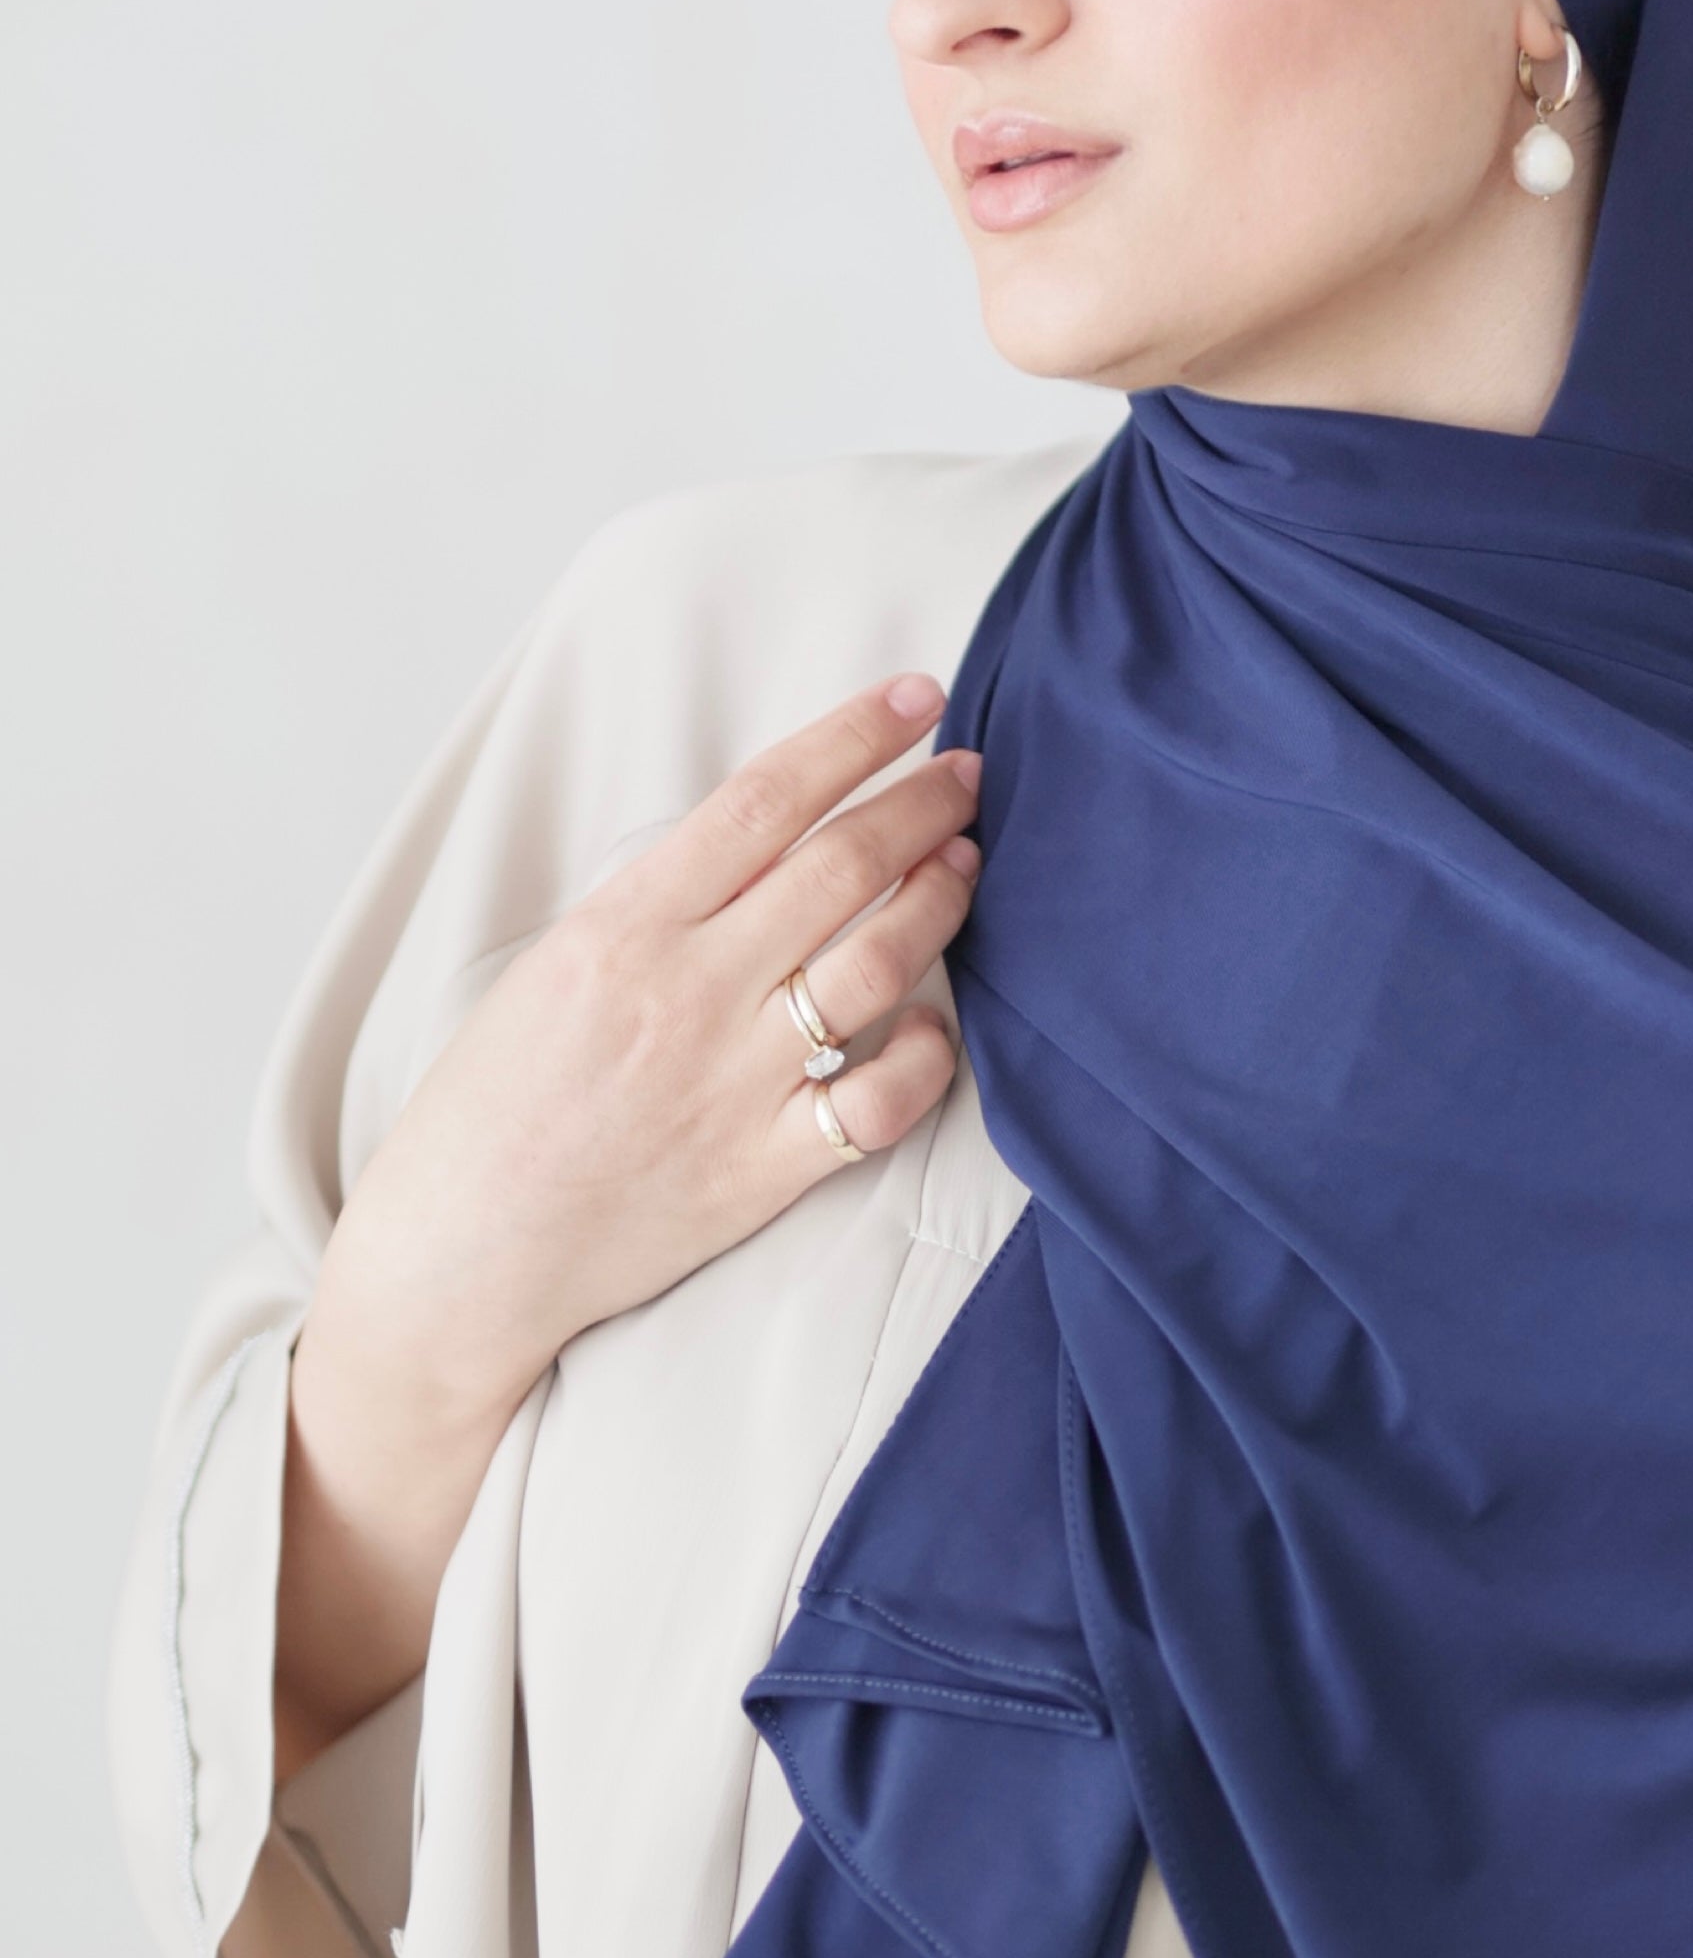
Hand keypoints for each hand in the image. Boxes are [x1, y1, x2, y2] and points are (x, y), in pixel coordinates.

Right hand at [277, 672, 982, 1769]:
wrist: (460, 1258)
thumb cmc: (491, 1111)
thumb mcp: (549, 972)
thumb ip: (654, 913)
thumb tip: (759, 855)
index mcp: (622, 927)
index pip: (764, 801)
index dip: (854, 738)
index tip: (915, 699)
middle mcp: (688, 993)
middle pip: (839, 866)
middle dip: (920, 803)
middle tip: (968, 773)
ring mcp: (735, 1083)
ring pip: (876, 963)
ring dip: (937, 902)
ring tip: (966, 862)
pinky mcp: (766, 1171)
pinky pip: (881, 1100)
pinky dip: (925, 1052)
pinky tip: (937, 1020)